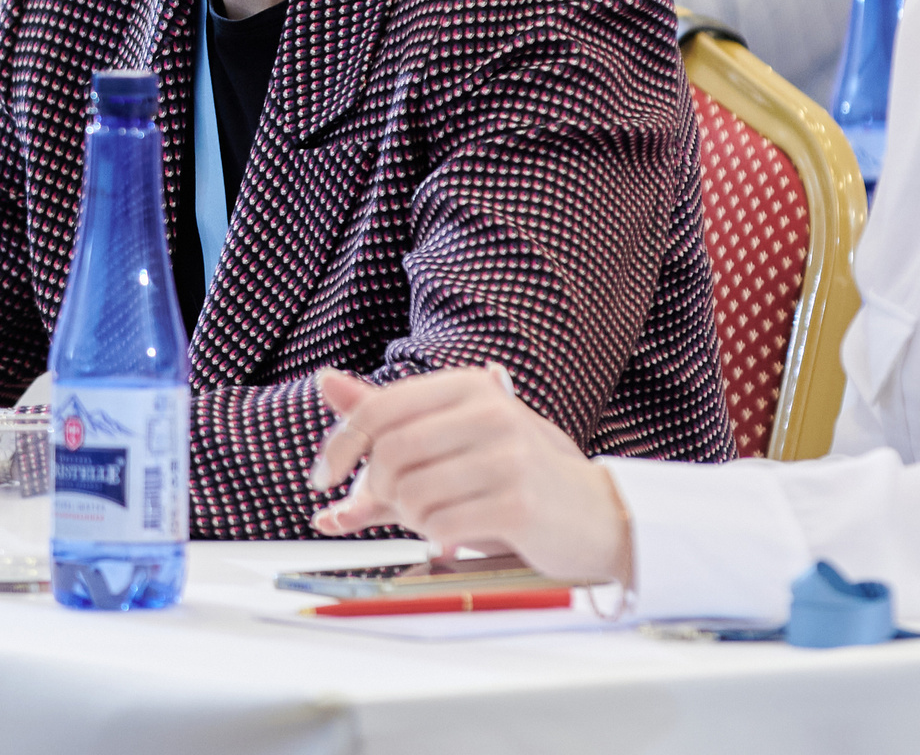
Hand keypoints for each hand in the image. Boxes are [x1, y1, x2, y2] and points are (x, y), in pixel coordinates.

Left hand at [308, 366, 634, 585]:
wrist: (595, 513)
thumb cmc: (515, 472)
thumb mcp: (453, 433)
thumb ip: (387, 413)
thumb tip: (325, 381)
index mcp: (470, 387)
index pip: (381, 408)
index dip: (340, 445)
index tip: (323, 478)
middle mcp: (491, 411)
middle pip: (391, 454)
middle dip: (376, 490)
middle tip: (390, 507)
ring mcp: (509, 456)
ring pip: (413, 494)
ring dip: (410, 518)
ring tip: (436, 518)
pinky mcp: (520, 503)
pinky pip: (442, 527)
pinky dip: (435, 538)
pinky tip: (454, 536)